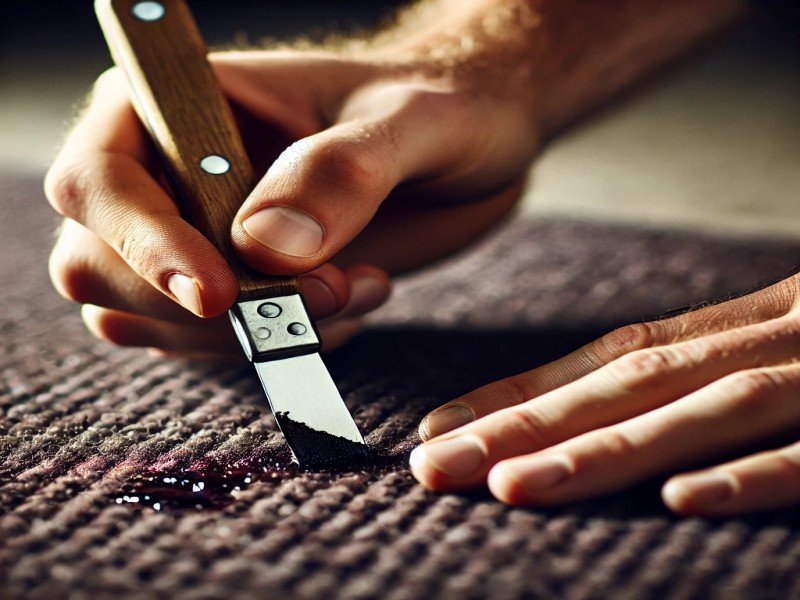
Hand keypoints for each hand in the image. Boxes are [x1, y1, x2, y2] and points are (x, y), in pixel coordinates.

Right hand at [44, 46, 535, 357]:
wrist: (471, 143)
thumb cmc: (442, 107)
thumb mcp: (411, 124)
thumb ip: (342, 171)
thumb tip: (264, 246)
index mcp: (185, 101)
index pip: (100, 179)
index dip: (143, 243)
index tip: (223, 294)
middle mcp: (172, 171)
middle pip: (99, 264)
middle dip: (208, 306)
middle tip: (326, 292)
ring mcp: (195, 234)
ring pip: (146, 318)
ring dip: (247, 334)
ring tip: (355, 290)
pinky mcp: (233, 283)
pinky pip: (206, 344)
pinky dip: (271, 347)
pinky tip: (346, 306)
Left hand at [411, 275, 799, 515]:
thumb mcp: (778, 338)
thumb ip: (705, 367)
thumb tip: (607, 408)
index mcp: (738, 327)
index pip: (613, 359)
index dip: (523, 392)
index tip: (438, 427)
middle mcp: (765, 343)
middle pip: (631, 384)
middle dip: (527, 425)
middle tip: (435, 464)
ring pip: (702, 410)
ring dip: (602, 448)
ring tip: (510, 485)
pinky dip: (748, 475)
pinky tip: (677, 502)